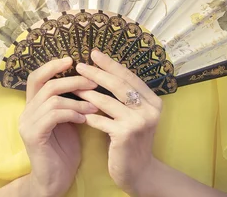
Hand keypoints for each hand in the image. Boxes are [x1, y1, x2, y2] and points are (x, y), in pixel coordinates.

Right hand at [18, 57, 98, 196]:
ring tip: (94, 105)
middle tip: (92, 82)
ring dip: (77, 99)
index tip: (71, 60)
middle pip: (45, 83)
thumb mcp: (67, 120)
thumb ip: (69, 102)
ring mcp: (27, 123)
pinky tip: (84, 119)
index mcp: (33, 106)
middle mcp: (26, 112)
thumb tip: (86, 80)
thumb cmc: (64, 151)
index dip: (52, 66)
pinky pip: (54, 115)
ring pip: (52, 98)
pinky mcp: (33, 136)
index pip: (36, 77)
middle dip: (71, 80)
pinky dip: (71, 113)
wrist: (55, 182)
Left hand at [73, 49, 161, 195]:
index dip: (111, 64)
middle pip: (119, 85)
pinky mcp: (125, 135)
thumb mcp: (136, 115)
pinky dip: (88, 115)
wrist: (140, 172)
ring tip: (73, 86)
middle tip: (80, 65)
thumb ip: (127, 97)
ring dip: (87, 92)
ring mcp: (138, 122)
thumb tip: (104, 71)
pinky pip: (101, 120)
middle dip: (97, 73)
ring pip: (107, 101)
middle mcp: (149, 109)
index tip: (94, 54)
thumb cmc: (134, 140)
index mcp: (153, 100)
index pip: (129, 76)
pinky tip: (77, 111)